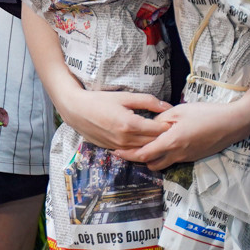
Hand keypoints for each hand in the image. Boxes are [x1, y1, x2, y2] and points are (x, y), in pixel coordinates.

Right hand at [57, 89, 172, 151]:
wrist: (76, 110)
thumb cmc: (99, 100)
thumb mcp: (124, 97)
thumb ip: (147, 101)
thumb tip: (167, 106)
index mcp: (130, 124)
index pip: (158, 130)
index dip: (168, 126)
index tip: (173, 121)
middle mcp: (125, 139)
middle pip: (153, 142)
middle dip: (163, 137)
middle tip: (169, 129)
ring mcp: (118, 146)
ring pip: (143, 150)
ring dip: (152, 144)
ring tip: (157, 136)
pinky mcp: (112, 149)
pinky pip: (131, 152)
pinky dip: (139, 147)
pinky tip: (142, 141)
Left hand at [116, 101, 249, 169]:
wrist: (232, 124)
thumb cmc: (205, 114)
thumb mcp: (179, 111)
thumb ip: (160, 120)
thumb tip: (147, 126)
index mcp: (171, 142)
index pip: (144, 154)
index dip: (128, 155)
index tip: (116, 151)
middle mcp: (177, 154)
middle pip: (151, 163)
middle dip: (137, 159)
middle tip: (127, 148)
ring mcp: (186, 157)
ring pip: (162, 164)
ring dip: (151, 158)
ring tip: (143, 146)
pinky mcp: (193, 157)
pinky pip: (173, 160)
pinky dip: (163, 156)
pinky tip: (162, 144)